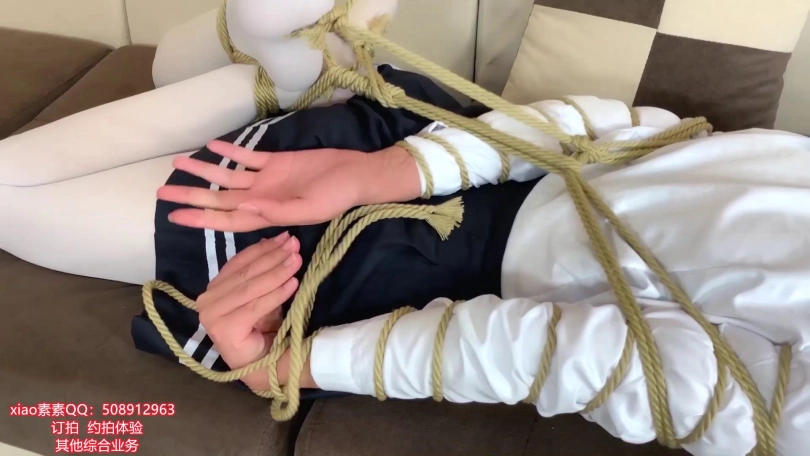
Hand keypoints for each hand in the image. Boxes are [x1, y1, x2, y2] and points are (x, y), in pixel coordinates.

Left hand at [157, 140, 421, 231]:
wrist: (357, 174)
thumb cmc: (337, 197)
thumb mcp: (309, 208)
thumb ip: (276, 211)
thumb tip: (243, 209)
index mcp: (267, 214)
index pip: (226, 218)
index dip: (201, 217)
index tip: (175, 215)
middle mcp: (261, 198)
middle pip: (219, 197)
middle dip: (192, 194)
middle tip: (163, 190)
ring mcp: (267, 180)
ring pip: (228, 175)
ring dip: (205, 170)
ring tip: (179, 162)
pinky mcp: (276, 162)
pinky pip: (248, 157)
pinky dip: (230, 151)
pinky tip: (212, 145)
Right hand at [197, 231, 301, 389]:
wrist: (265, 364)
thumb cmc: (263, 329)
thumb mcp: (264, 294)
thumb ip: (264, 272)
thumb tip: (278, 241)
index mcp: (214, 288)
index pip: (239, 262)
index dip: (263, 248)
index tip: (285, 237)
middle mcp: (207, 300)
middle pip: (246, 273)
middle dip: (273, 257)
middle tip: (294, 245)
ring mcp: (212, 316)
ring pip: (251, 288)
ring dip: (277, 272)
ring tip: (296, 260)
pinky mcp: (224, 329)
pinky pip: (256, 306)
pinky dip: (276, 294)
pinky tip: (293, 284)